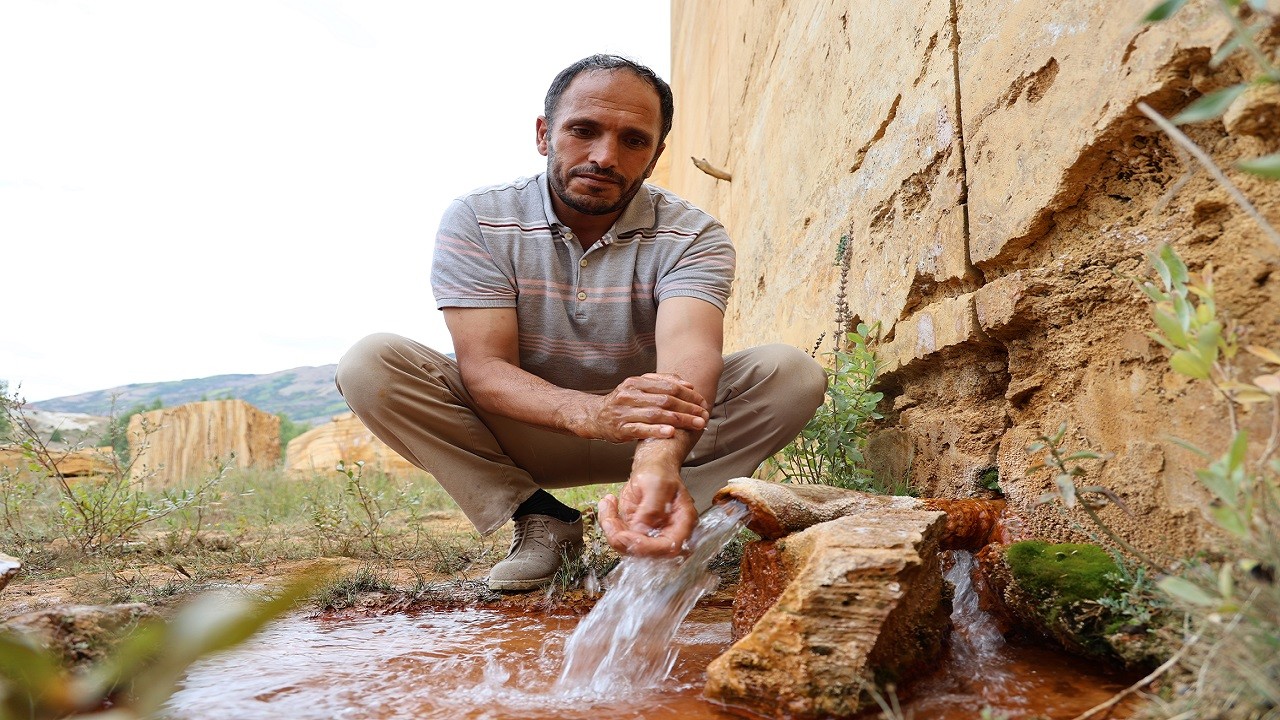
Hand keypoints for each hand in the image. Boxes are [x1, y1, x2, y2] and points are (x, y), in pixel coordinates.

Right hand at [587, 373, 709, 442]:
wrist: (594, 416)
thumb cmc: (623, 403)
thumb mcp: (638, 388)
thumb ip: (661, 383)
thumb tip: (688, 385)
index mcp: (636, 382)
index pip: (668, 386)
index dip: (688, 394)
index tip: (702, 402)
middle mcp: (629, 395)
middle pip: (665, 400)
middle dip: (688, 408)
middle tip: (704, 415)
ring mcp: (624, 412)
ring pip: (656, 414)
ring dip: (680, 420)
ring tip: (696, 424)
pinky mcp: (620, 429)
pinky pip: (641, 430)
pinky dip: (657, 431)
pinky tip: (672, 433)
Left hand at [598, 467, 697, 556]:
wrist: (652, 467)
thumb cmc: (660, 472)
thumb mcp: (657, 484)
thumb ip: (651, 508)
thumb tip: (640, 530)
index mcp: (682, 523)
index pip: (668, 547)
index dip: (645, 546)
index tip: (625, 535)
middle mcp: (667, 533)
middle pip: (645, 552)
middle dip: (621, 537)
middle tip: (609, 519)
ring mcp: (650, 535)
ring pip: (627, 546)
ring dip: (611, 529)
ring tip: (608, 504)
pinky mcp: (635, 532)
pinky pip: (618, 536)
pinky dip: (608, 522)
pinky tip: (608, 504)